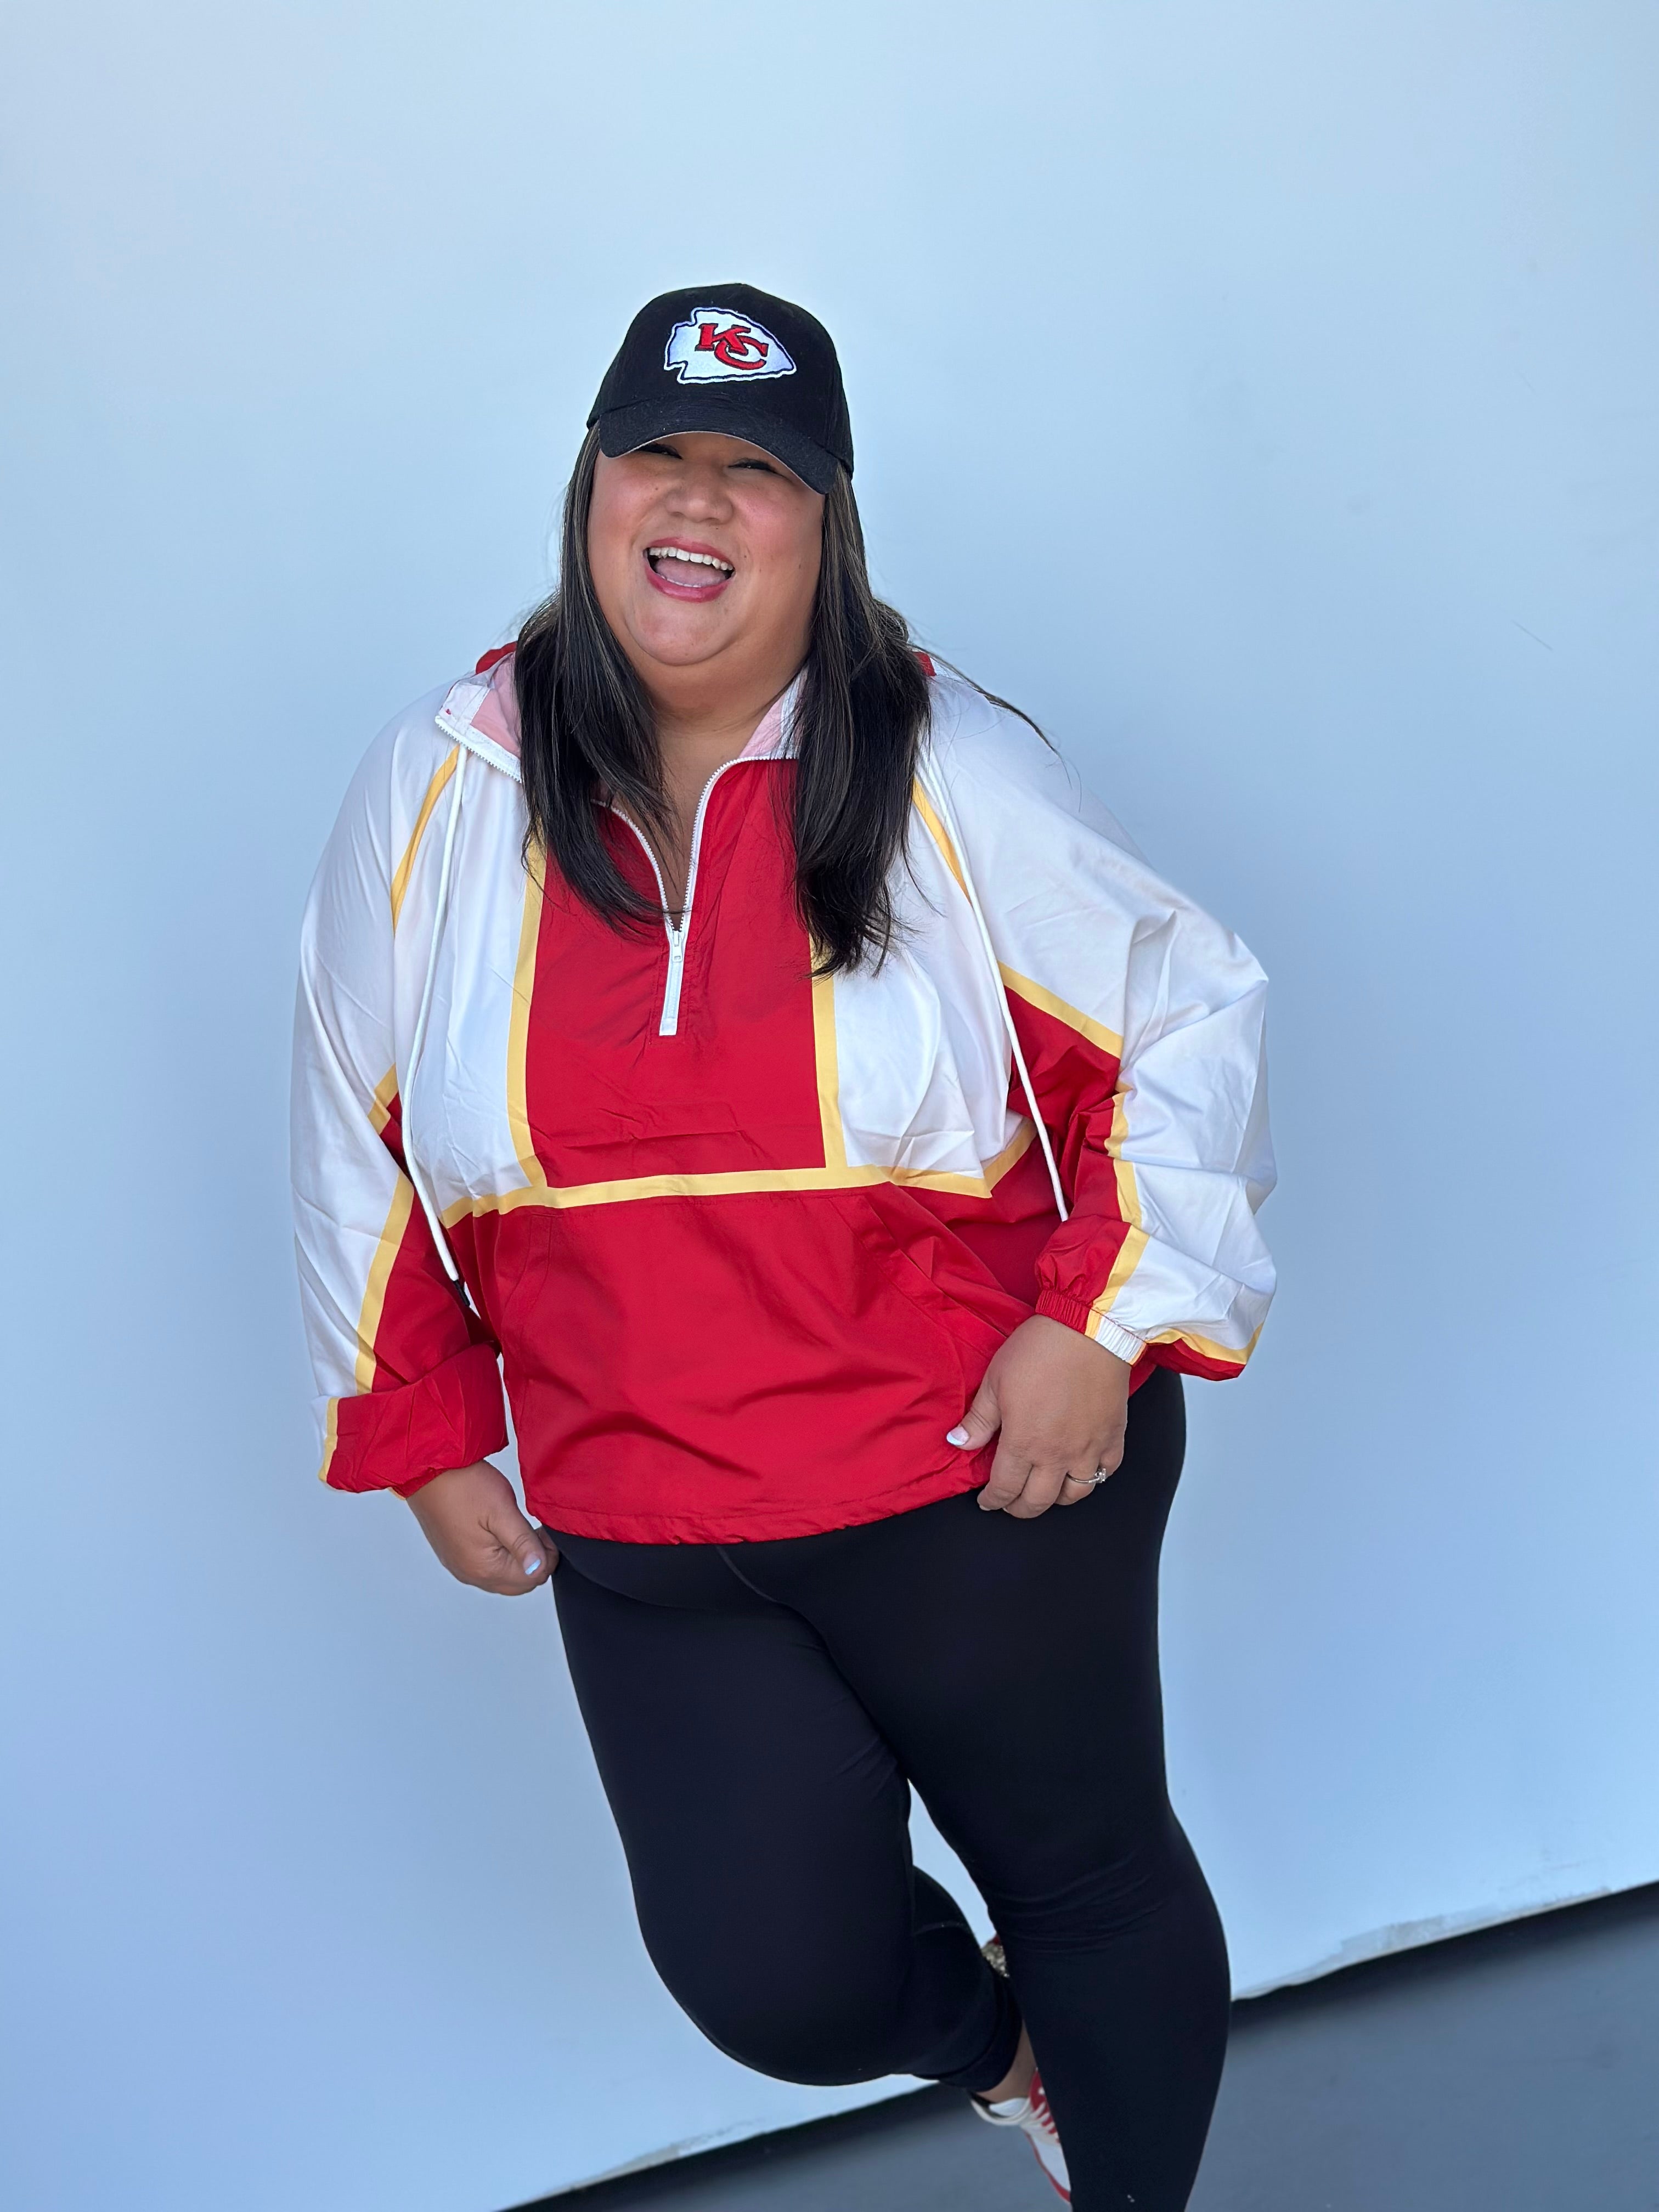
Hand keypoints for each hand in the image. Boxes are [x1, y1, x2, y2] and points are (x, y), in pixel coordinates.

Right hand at [406, 1461, 556, 1592]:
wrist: (428, 1469)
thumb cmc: (462, 1485)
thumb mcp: (502, 1511)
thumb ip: (523, 1544)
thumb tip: (538, 1568)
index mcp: (484, 1568)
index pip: (533, 1578)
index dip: (547, 1555)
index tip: (543, 1531)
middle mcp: (470, 1573)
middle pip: (518, 1583)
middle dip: (534, 1560)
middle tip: (533, 1530)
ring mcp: (460, 1565)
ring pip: (503, 1576)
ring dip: (517, 1558)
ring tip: (515, 1527)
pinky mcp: (454, 1555)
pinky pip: (486, 1567)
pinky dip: (500, 1555)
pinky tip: (499, 1531)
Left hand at [948, 1316, 1132, 1517]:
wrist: (1088, 1330)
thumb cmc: (1039, 1350)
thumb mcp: (996, 1381)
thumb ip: (978, 1420)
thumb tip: (957, 1443)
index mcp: (1024, 1442)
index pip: (1004, 1488)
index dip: (992, 1500)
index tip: (986, 1501)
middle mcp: (1057, 1455)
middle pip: (1037, 1501)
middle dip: (1019, 1508)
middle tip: (1010, 1503)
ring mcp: (1089, 1449)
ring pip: (1074, 1495)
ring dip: (1055, 1499)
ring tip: (1044, 1491)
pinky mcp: (1113, 1437)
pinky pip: (1106, 1473)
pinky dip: (1093, 1478)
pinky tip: (1082, 1471)